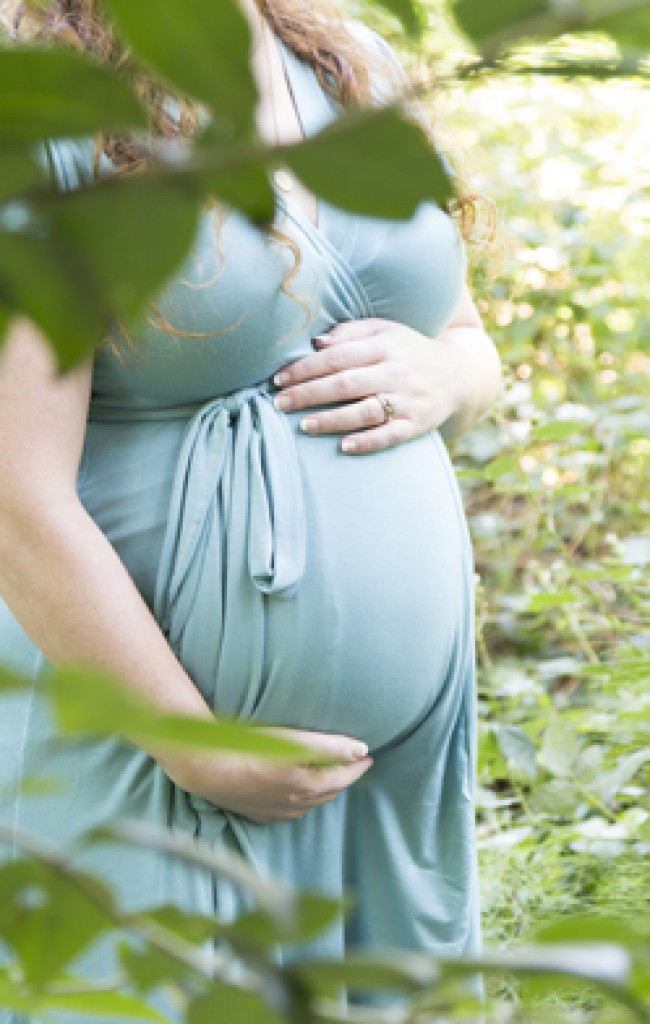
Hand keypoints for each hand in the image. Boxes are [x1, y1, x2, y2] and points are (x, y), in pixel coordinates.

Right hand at [173, 728, 372, 824]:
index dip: (357, 765)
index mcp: (308, 786)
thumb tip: (361, 750)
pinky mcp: (258, 813)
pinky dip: (301, 802)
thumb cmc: (250, 750)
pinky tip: (297, 796)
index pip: (343, 776)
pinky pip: (289, 812)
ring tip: (329, 777)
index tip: (368, 756)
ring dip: (323, 791)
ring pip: (310, 804)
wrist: (208, 769)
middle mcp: (295, 804)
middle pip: (329, 791)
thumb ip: (330, 746)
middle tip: (352, 764)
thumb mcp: (294, 742)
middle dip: (343, 777)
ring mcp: (276, 811)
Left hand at [273, 318, 462, 454]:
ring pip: (365, 411)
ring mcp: (408, 399)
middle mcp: (396, 371)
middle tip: (279, 403)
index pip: (338, 356)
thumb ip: (351, 333)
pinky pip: (390, 435)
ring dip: (332, 419)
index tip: (279, 378)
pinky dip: (368, 441)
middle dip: (309, 393)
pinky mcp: (417, 424)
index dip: (306, 367)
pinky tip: (344, 447)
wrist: (458, 374)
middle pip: (346, 383)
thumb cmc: (409, 350)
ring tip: (304, 425)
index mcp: (385, 345)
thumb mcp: (385, 331)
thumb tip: (316, 343)